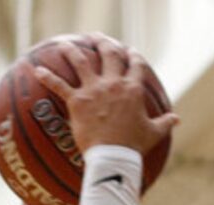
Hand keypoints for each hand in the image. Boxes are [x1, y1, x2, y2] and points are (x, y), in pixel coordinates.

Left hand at [35, 39, 177, 158]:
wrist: (114, 157)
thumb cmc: (134, 147)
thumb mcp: (153, 133)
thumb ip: (164, 123)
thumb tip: (177, 119)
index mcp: (133, 89)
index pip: (135, 64)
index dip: (132, 55)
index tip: (129, 51)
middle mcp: (113, 83)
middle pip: (109, 53)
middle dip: (103, 42)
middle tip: (97, 37)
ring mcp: (94, 90)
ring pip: (82, 61)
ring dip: (73, 50)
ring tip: (65, 44)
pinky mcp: (78, 101)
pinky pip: (59, 86)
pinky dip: (47, 77)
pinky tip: (36, 69)